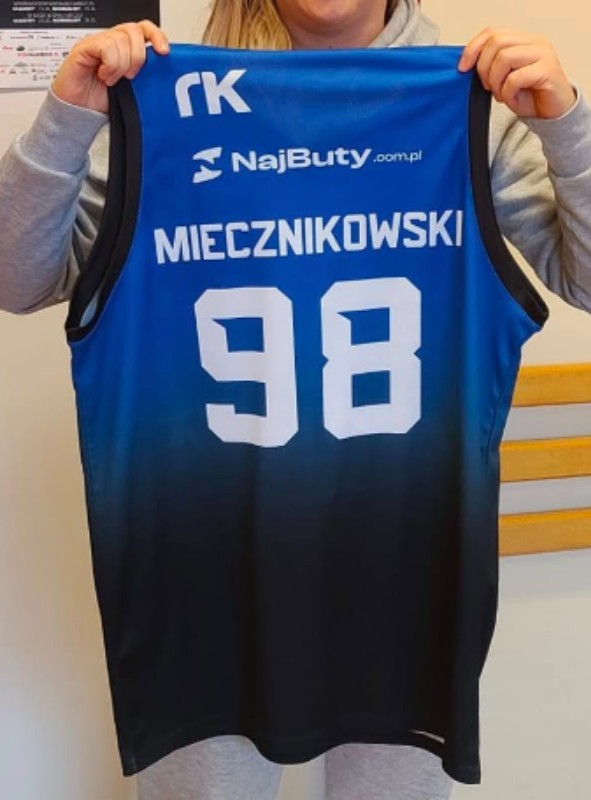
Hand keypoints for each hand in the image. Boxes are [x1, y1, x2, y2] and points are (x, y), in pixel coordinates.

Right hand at [51, 20, 169, 113]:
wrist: (80, 111)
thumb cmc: (103, 100)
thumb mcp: (133, 88)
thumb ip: (145, 75)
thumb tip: (163, 71)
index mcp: (126, 48)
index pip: (145, 29)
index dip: (156, 36)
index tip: (163, 53)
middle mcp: (112, 42)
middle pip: (134, 31)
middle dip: (138, 57)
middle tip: (130, 76)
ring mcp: (98, 43)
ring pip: (121, 40)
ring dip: (121, 65)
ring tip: (112, 79)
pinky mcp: (84, 48)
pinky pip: (106, 47)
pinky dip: (109, 65)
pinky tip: (103, 75)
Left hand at [458, 28, 575, 118]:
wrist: (552, 113)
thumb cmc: (530, 96)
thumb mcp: (505, 78)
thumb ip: (492, 66)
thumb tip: (467, 65)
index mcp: (523, 40)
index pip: (492, 32)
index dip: (473, 48)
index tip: (463, 67)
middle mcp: (534, 43)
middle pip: (496, 43)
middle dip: (483, 68)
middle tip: (488, 86)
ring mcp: (542, 54)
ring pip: (504, 57)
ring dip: (495, 81)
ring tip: (500, 94)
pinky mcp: (547, 70)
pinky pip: (515, 78)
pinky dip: (507, 92)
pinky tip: (511, 99)